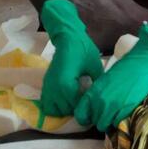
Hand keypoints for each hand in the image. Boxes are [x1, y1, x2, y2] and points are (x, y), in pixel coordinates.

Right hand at [39, 0, 103, 116]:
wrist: (68, 38)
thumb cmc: (83, 50)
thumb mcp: (95, 65)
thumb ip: (97, 82)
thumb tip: (101, 97)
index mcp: (65, 83)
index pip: (74, 105)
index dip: (85, 107)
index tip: (94, 104)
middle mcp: (53, 87)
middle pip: (64, 110)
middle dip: (76, 109)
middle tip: (87, 103)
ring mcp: (47, 87)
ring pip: (54, 110)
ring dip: (65, 110)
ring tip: (77, 102)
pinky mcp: (46, 85)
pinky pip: (47, 104)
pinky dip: (55, 107)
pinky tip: (67, 101)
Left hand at [74, 23, 147, 131]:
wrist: (143, 64)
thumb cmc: (125, 69)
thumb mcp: (105, 80)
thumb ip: (97, 94)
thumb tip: (95, 108)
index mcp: (93, 92)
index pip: (81, 114)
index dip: (86, 118)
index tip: (91, 117)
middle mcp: (100, 101)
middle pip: (95, 121)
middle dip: (101, 119)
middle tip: (109, 113)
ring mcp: (113, 106)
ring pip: (105, 125)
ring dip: (110, 121)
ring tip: (117, 113)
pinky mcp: (126, 110)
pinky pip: (118, 123)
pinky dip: (121, 121)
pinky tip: (125, 112)